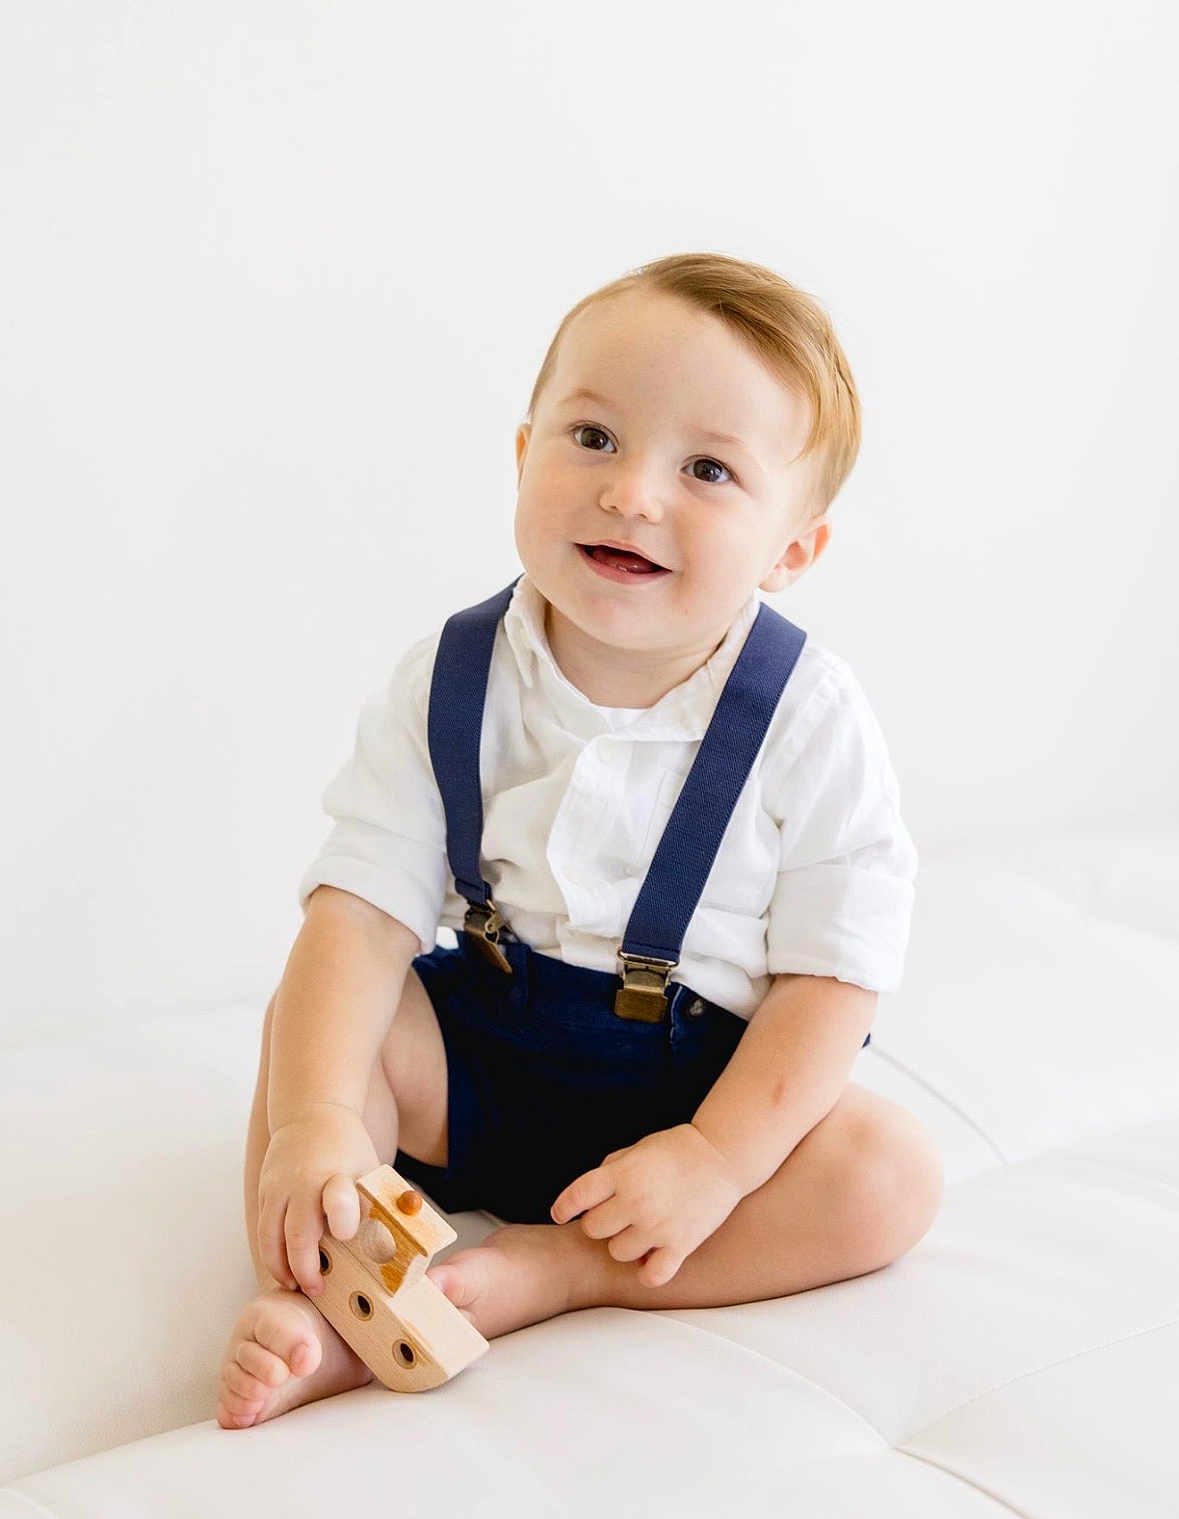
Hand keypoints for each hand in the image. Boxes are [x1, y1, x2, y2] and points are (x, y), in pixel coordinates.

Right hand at [257, 1103, 379, 1297]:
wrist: (310, 1112)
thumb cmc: (347, 1148)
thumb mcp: (368, 1167)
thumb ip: (378, 1201)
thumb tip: (407, 1239)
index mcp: (338, 1174)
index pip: (339, 1197)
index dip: (342, 1217)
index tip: (346, 1236)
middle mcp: (305, 1181)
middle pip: (298, 1232)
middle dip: (306, 1267)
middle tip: (316, 1290)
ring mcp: (280, 1187)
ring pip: (271, 1237)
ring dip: (281, 1268)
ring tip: (296, 1286)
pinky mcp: (265, 1191)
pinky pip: (263, 1230)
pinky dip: (271, 1255)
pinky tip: (283, 1271)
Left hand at [550, 1124, 743, 1287]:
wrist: (723, 1155)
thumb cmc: (676, 1149)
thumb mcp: (637, 1149)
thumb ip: (610, 1170)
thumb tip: (587, 1198)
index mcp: (622, 1173)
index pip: (576, 1197)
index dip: (564, 1207)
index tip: (563, 1213)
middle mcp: (636, 1201)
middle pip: (593, 1229)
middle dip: (600, 1222)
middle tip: (616, 1215)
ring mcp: (658, 1226)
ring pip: (617, 1253)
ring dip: (624, 1244)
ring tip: (639, 1231)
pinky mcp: (680, 1245)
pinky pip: (651, 1276)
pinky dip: (647, 1271)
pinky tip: (651, 1257)